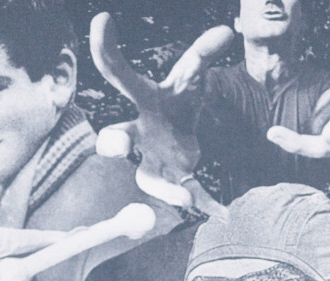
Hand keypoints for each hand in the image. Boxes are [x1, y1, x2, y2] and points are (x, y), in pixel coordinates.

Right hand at [90, 12, 232, 209]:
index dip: (105, 49)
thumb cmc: (176, 102)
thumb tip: (227, 30)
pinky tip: (223, 213)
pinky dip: (205, 204)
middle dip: (113, 143)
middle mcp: (139, 132)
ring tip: (185, 199)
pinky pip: (186, 194)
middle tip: (116, 145)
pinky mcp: (175, 179)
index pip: (118, 73)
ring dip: (165, 190)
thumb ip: (203, 54)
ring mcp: (154, 160)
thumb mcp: (190, 76)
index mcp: (143, 100)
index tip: (102, 19)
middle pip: (116, 138)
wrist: (178, 135)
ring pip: (148, 178)